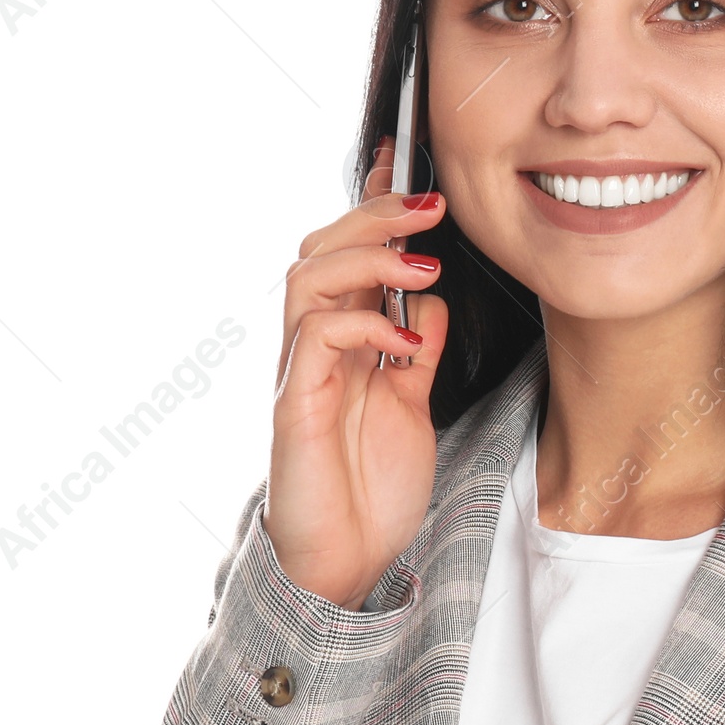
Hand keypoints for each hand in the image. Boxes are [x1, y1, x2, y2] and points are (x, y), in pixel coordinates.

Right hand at [264, 142, 447, 608]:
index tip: (405, 160)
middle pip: (321, 247)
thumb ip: (413, 352)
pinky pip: (315, 337)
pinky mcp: (293, 404)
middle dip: (375, 215)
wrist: (346, 564)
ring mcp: (299, 372)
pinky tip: (403, 342)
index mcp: (343, 340)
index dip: (371, 203)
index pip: (349, 253)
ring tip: (422, 265)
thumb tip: (428, 300)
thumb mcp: (412, 407)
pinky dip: (362, 324)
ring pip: (308, 277)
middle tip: (431, 206)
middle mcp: (314, 346)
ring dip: (368, 258)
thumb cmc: (370, 490)